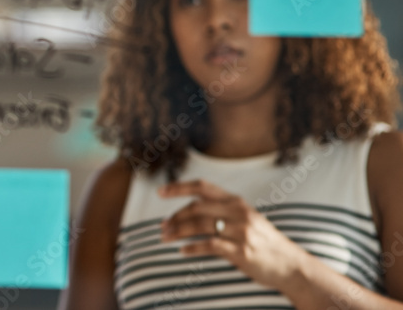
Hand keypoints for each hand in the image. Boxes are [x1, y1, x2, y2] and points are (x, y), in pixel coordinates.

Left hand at [159, 179, 308, 291]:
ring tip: (166, 238)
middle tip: (162, 226)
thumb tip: (189, 212)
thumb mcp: (246, 219)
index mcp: (236, 202)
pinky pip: (210, 245)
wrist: (292, 265)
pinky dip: (192, 248)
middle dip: (175, 216)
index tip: (160, 191)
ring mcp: (240, 232)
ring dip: (178, 231)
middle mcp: (238, 212)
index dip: (179, 187)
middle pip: (196, 207)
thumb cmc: (264, 242)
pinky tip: (183, 251)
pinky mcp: (241, 251)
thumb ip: (222, 211)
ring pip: (199, 225)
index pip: (202, 187)